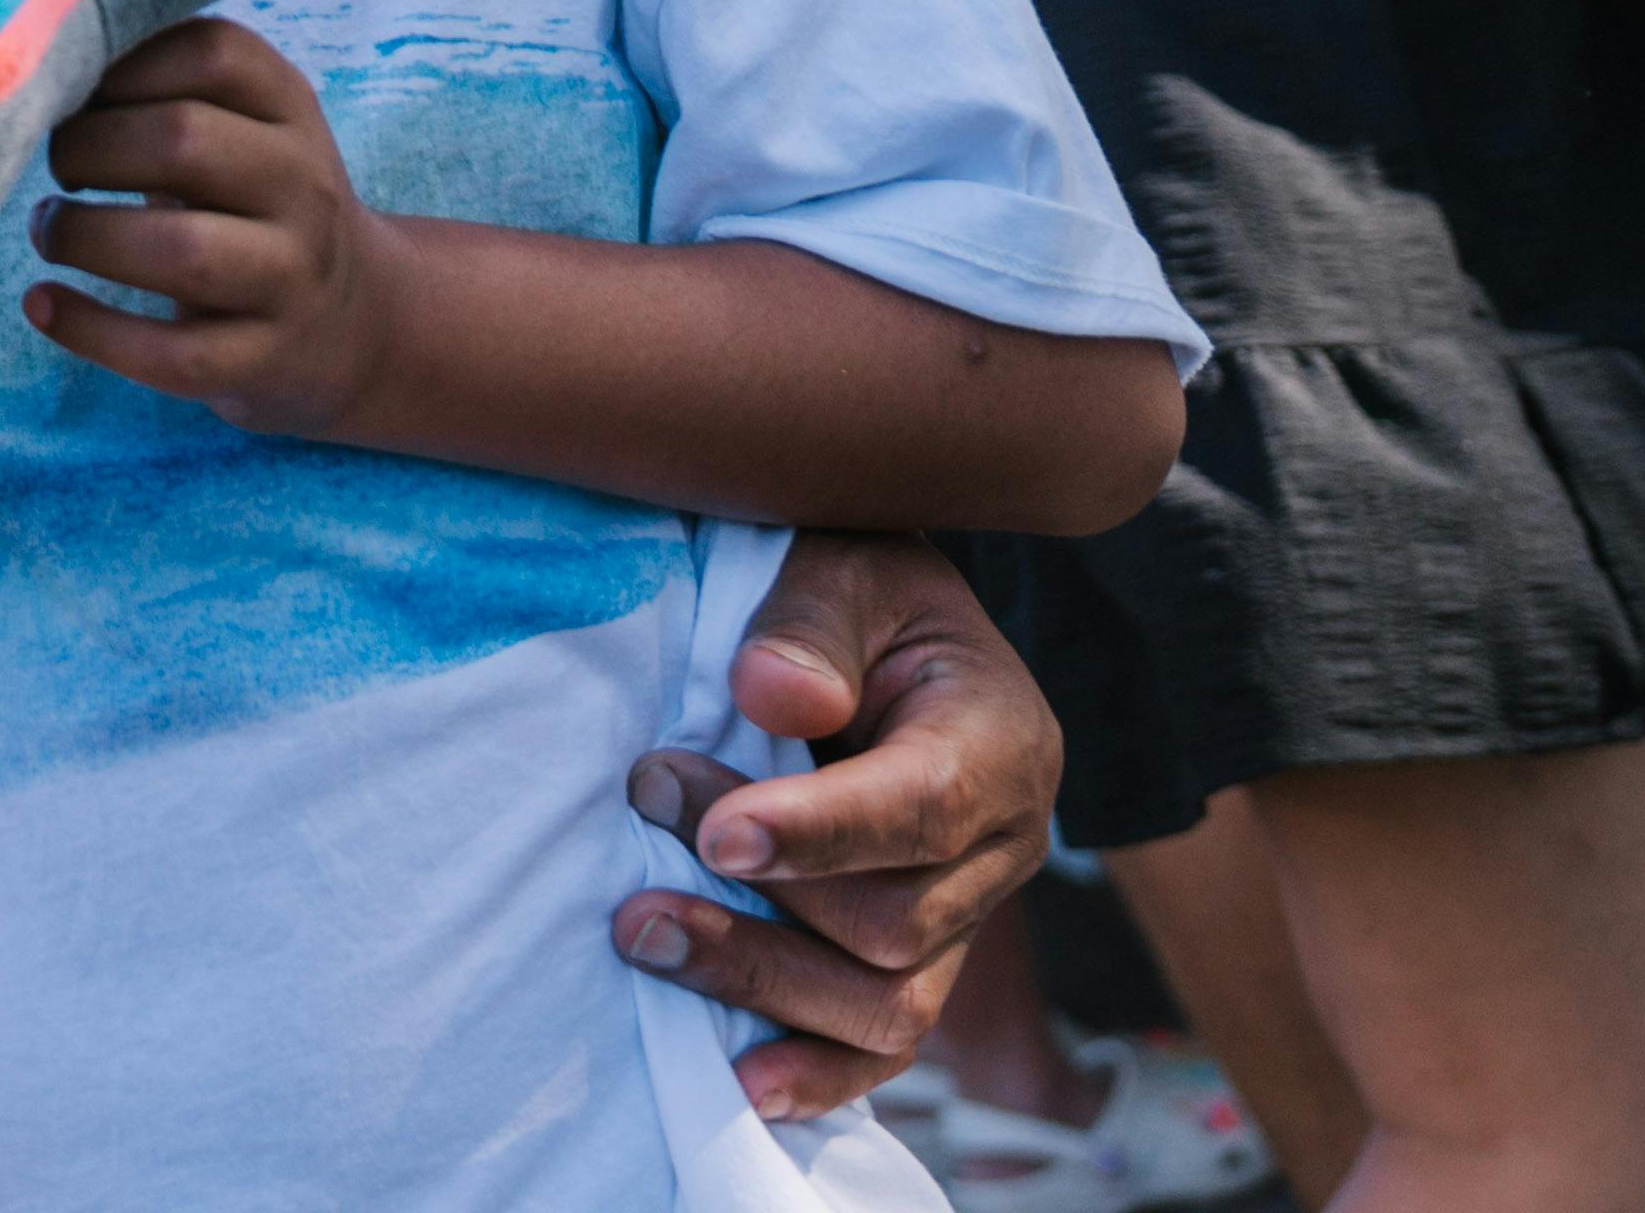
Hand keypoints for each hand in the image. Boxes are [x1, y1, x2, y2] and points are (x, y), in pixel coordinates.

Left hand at [24, 16, 387, 430]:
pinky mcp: (265, 359)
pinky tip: (42, 305)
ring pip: (183, 251)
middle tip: (57, 167)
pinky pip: (172, 353)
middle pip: (185, 140)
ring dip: (86, 237)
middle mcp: (303, 186)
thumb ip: (165, 87)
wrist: (354, 321)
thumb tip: (41, 63)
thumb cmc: (253, 203)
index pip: (212, 52)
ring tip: (48, 231)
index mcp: (290, 108)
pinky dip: (91, 330)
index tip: (75, 91)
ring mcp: (291, 277)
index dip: (121, 63)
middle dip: (89, 147)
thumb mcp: (240, 128)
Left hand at [614, 533, 1063, 1119]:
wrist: (880, 630)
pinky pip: (882, 1045)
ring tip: (642, 930)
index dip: (820, 831)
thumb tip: (771, 697)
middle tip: (643, 813)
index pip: (925, 807)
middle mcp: (1002, 844)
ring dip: (756, 980)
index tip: (716, 834)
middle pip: (897, 924)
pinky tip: (739, 1081)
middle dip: (761, 896)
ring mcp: (963, 915)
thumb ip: (809, 626)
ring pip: (888, 1003)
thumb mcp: (841, 564)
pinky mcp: (917, 961)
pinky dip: (814, 1071)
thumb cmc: (856, 592)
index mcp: (1000, 739)